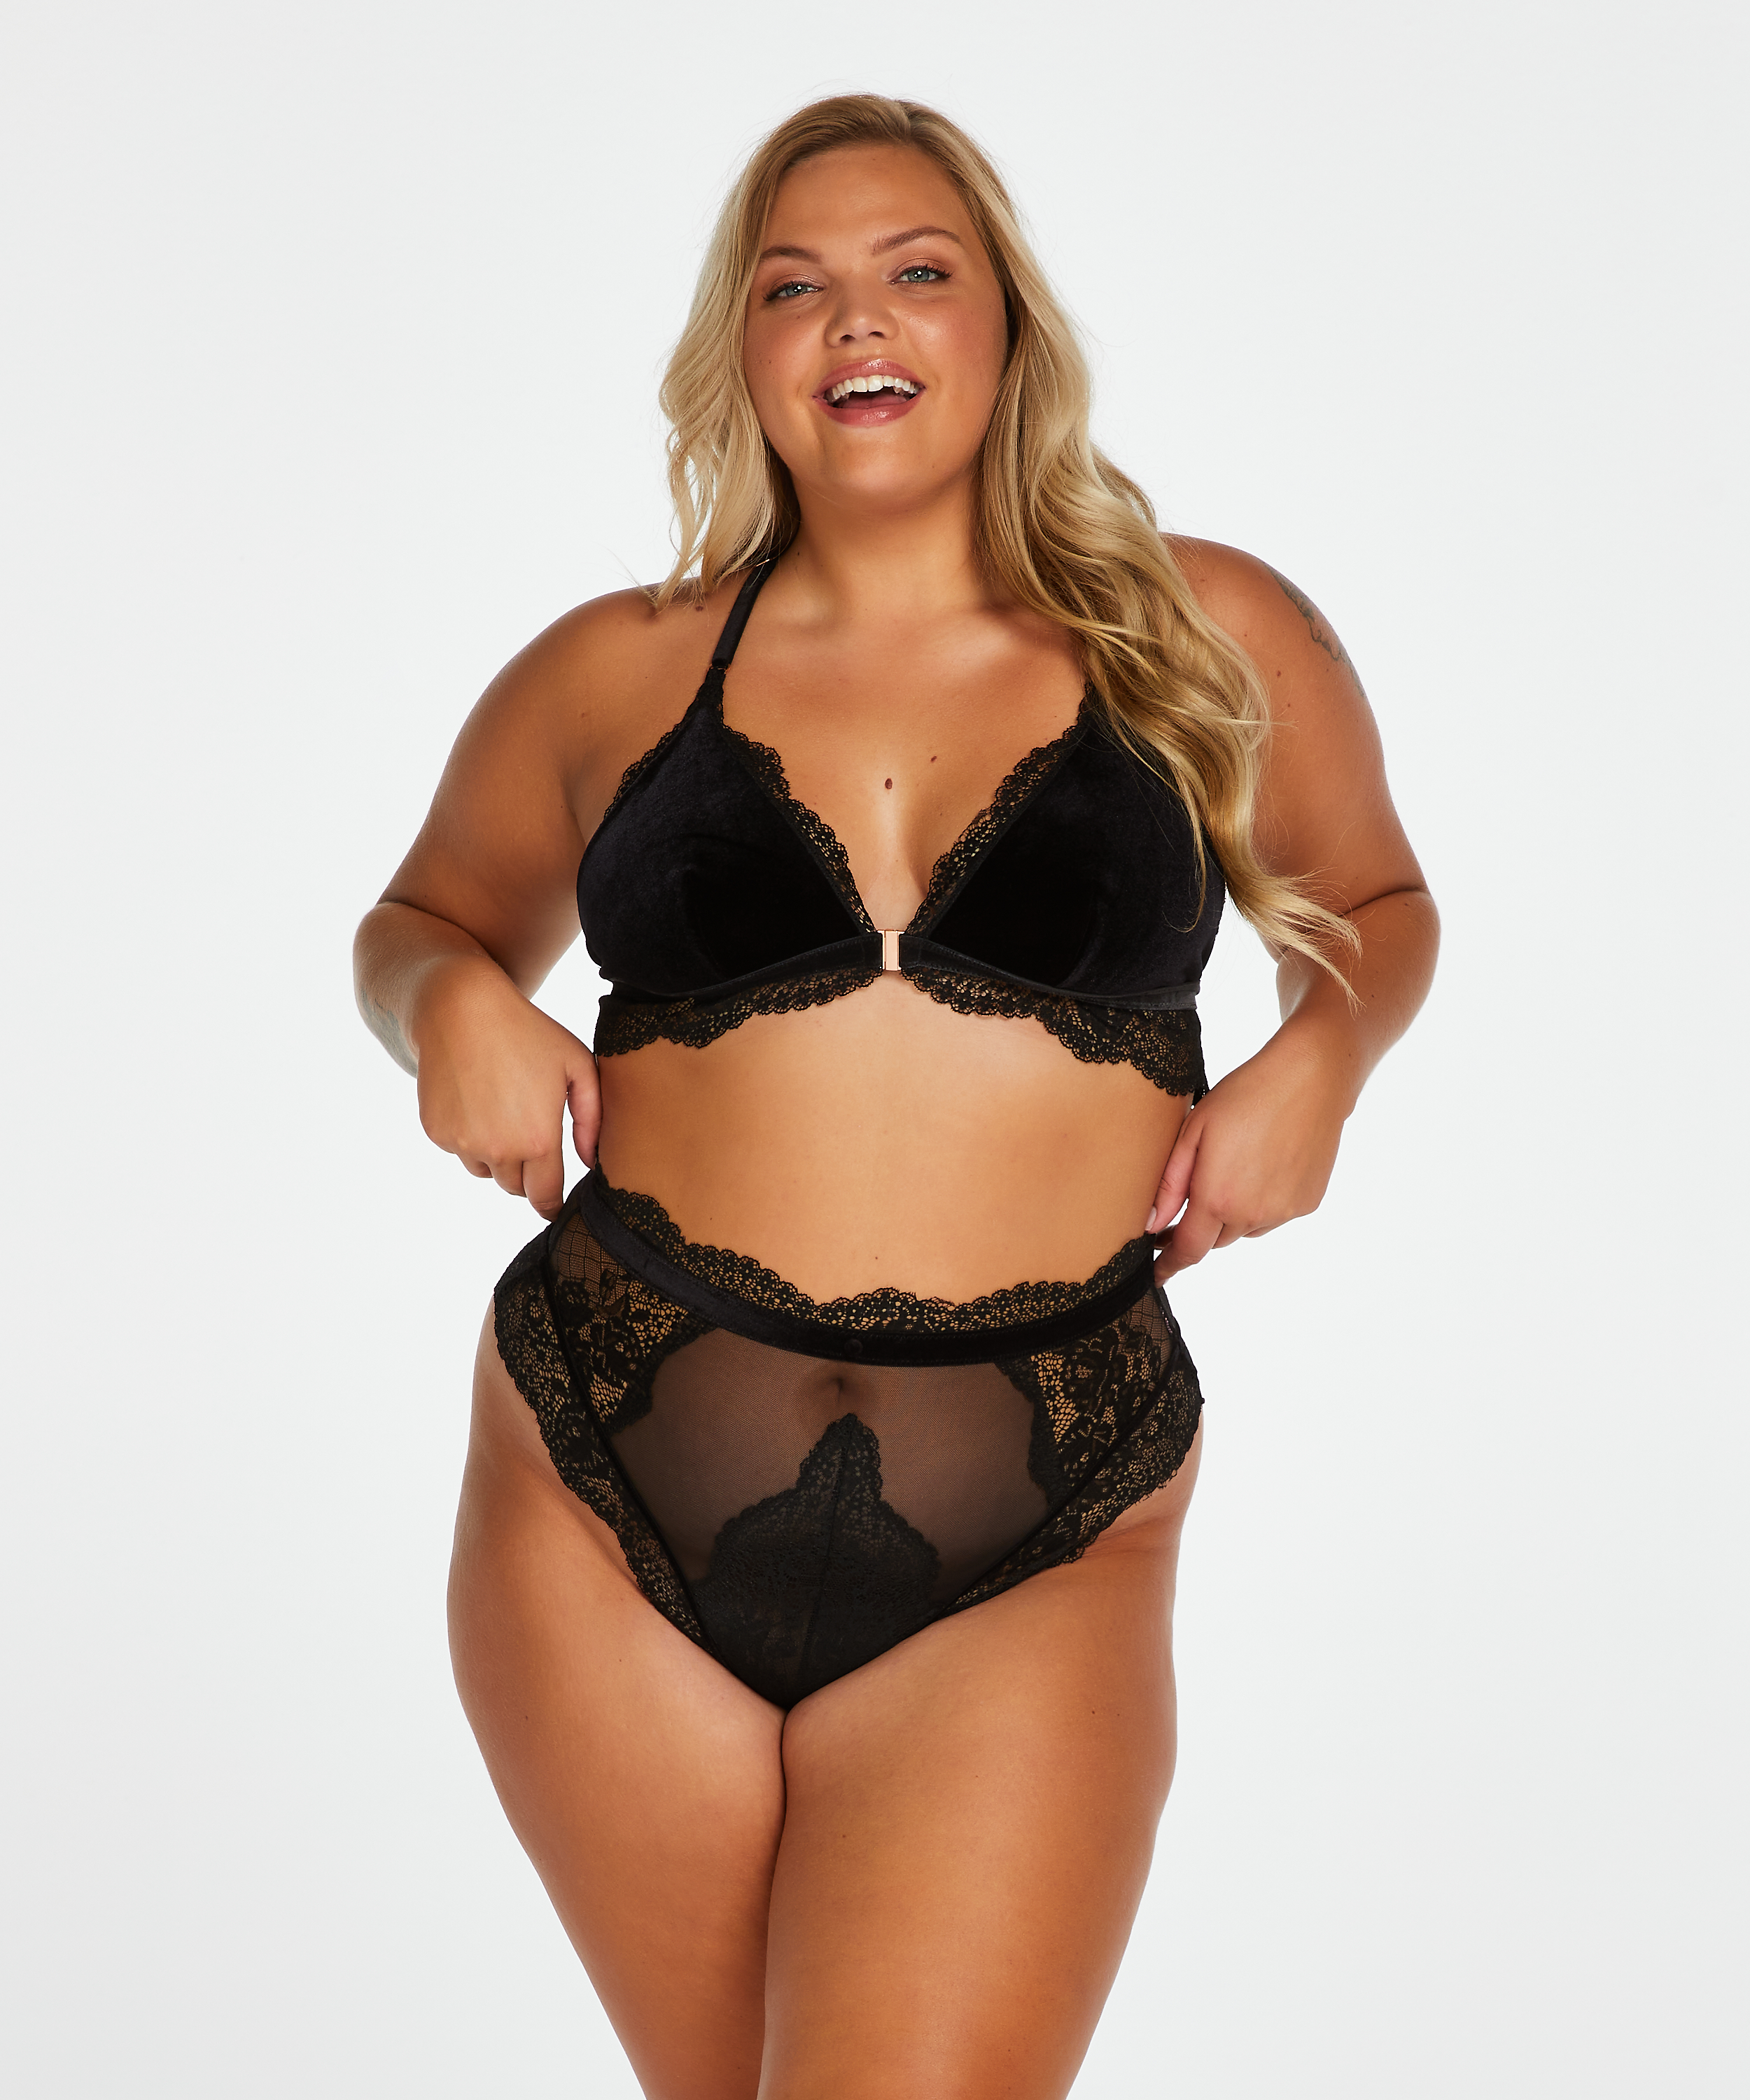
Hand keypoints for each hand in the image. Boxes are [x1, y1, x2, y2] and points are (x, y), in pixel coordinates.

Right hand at [410, 957, 599, 1220]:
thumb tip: (590, 1161)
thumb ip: (591, 1119)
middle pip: (516, 1187)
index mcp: (538, 1140)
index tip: (556, 1204)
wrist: (461, 1008)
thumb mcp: (577, 1065)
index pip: (546, 1197)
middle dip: (528, 1173)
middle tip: (533, 1137)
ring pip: (486, 1170)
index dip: (552, 1204)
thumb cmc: (527, 1032)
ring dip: (498, 1156)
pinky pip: (461, 1149)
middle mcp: (497, 1150)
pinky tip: (478, 1099)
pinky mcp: (437, 1132)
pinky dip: (471, 1136)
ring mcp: (463, 1143)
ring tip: (505, 1110)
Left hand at [1146, 1021, 1354, 1280]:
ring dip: (1232, 1214)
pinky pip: (1274, 1216)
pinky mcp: (1307, 1203)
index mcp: (1218, 1197)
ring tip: (1234, 1168)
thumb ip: (1170, 1184)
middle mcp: (1254, 1213)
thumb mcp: (1193, 1131)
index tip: (1158, 1275)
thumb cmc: (1246, 1095)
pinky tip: (1262, 1166)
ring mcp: (1284, 1211)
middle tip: (1190, 1198)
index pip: (1188, 1250)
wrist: (1309, 1078)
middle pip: (1216, 1240)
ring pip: (1246, 1229)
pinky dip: (1261, 1204)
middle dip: (1199, 1228)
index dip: (1170, 1265)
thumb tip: (1152, 1224)